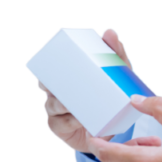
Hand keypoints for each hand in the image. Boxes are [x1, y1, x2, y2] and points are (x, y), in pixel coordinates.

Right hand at [37, 27, 131, 153]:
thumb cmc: (111, 95)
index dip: (45, 68)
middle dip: (49, 83)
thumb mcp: (116, 73)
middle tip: (60, 82)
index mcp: (65, 80)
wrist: (113, 127)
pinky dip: (70, 121)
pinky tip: (79, 119)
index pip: (48, 71)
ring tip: (72, 103)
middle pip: (45, 86)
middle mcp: (57, 95)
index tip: (52, 66)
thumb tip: (109, 32)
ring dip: (61, 103)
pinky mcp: (61, 128)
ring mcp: (57, 113)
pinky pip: (61, 124)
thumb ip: (115, 52)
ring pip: (52, 104)